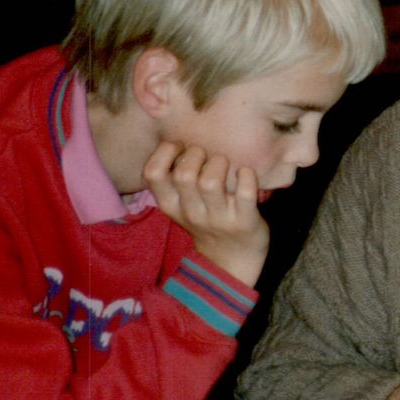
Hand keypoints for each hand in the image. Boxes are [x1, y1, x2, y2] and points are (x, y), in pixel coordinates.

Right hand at [143, 141, 268, 286]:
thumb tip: (178, 139)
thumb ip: (176, 179)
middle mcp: (191, 212)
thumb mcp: (182, 205)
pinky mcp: (245, 221)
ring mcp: (218, 218)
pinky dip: (247, 177)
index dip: (164, 152)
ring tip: (225, 164)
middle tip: (207, 155)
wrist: (232, 260)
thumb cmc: (207, 220)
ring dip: (219, 164)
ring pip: (209, 183)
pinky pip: (244, 193)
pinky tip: (246, 173)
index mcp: (171, 205)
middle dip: (196, 154)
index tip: (180, 147)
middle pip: (183, 175)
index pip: (153, 174)